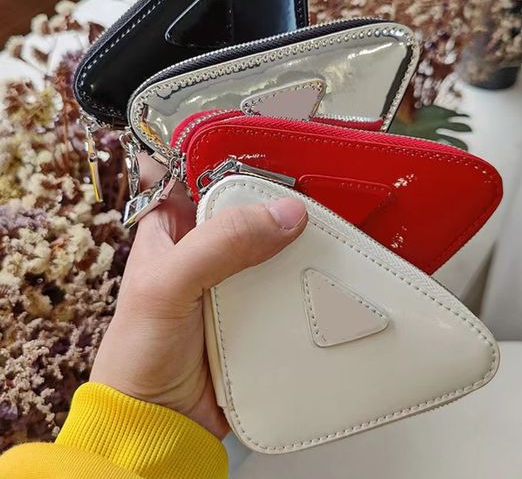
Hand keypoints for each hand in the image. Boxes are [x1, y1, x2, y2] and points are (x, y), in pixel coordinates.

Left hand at [90, 154, 306, 437]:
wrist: (165, 424)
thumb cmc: (141, 353)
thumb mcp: (167, 286)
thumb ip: (219, 244)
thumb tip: (284, 214)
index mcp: (172, 229)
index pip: (196, 174)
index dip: (226, 154)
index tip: (267, 143)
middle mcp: (206, 248)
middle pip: (246, 206)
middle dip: (276, 196)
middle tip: (316, 183)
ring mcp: (235, 279)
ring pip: (272, 242)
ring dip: (297, 237)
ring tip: (334, 222)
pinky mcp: (258, 308)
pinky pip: (287, 281)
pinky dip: (306, 275)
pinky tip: (329, 267)